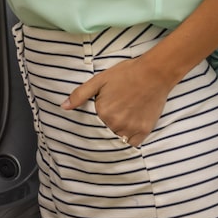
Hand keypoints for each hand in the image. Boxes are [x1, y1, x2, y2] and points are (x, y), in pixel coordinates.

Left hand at [61, 54, 175, 146]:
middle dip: (102, 131)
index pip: (91, 127)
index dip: (91, 125)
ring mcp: (131, 128)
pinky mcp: (145, 130)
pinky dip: (128, 140)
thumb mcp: (99, 80)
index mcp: (103, 112)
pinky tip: (127, 130)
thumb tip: (63, 107)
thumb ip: (80, 94)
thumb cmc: (126, 74)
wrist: (153, 73)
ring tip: (116, 125)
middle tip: (108, 121)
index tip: (93, 121)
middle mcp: (116, 123)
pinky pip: (132, 144)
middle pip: (104, 135)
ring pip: (117, 140)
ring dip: (114, 136)